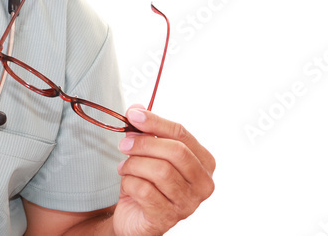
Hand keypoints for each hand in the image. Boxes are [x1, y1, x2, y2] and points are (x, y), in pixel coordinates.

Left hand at [112, 107, 214, 235]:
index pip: (182, 135)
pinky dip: (130, 182)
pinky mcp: (167, 217)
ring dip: (134, 165)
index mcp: (203, 163)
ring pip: (160, 171)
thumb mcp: (149, 153)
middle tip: (124, 144)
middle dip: (144, 144)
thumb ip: (146, 130)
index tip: (133, 115)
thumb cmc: (147, 181)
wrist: (134, 215)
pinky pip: (145, 191)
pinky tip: (127, 183)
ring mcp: (187, 203)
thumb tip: (137, 109)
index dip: (156, 122)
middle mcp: (202, 184)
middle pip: (176, 152)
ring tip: (124, 167)